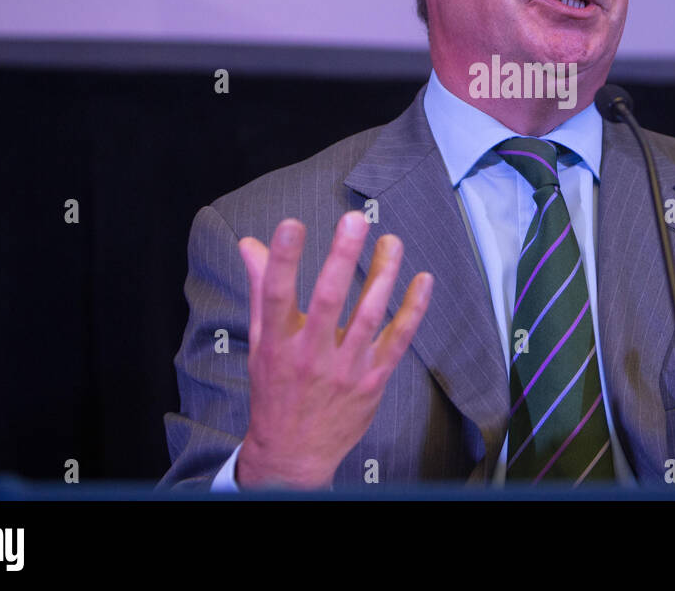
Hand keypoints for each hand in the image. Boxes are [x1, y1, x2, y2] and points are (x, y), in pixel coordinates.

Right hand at [235, 211, 433, 488]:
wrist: (294, 454)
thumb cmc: (275, 390)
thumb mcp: (261, 343)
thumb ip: (261, 289)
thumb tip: (251, 244)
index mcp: (277, 343)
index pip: (276, 295)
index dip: (283, 259)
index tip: (291, 224)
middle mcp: (310, 355)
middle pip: (327, 300)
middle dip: (341, 257)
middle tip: (353, 220)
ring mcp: (345, 369)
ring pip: (368, 316)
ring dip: (382, 276)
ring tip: (392, 242)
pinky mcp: (373, 380)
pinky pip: (398, 340)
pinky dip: (413, 310)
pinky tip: (423, 281)